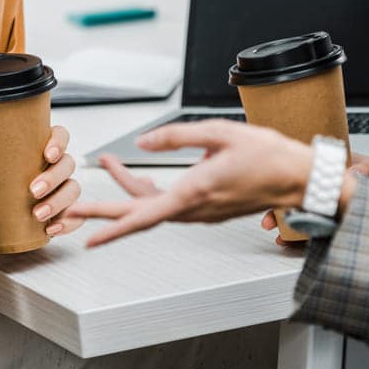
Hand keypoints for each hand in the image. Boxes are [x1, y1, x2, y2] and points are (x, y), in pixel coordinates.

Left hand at [0, 125, 83, 236]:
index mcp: (41, 147)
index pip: (60, 136)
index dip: (59, 142)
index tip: (47, 154)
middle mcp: (57, 166)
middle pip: (68, 164)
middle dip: (53, 178)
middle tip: (32, 191)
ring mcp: (63, 189)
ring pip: (74, 189)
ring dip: (59, 202)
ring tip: (38, 215)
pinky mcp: (65, 211)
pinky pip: (75, 216)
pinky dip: (68, 223)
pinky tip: (51, 230)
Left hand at [70, 119, 314, 247]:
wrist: (299, 178)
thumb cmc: (268, 155)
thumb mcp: (220, 133)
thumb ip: (178, 136)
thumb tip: (142, 142)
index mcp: (194, 193)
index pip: (143, 215)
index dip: (111, 226)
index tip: (86, 236)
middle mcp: (194, 209)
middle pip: (138, 213)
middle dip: (102, 210)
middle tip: (69, 210)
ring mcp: (200, 212)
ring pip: (152, 205)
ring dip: (128, 187)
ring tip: (107, 163)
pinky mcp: (206, 208)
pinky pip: (167, 203)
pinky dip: (147, 189)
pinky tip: (139, 173)